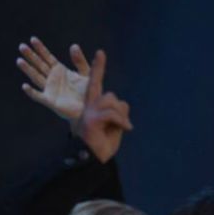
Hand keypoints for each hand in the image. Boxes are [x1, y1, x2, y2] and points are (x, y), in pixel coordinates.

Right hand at [17, 37, 89, 119]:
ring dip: (28, 69)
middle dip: (31, 56)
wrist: (90, 110)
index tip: (33, 39)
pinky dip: (31, 92)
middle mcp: (52, 78)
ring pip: (36, 77)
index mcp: (60, 70)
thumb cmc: (88, 92)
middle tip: (22, 46)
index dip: (40, 48)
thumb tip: (74, 46)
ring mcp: (50, 89)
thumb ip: (80, 61)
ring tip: (19, 60)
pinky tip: (25, 86)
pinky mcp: (50, 101)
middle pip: (39, 65)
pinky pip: (38, 96)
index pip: (47, 57)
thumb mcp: (86, 73)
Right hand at [69, 49, 132, 163]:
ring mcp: (88, 112)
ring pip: (112, 101)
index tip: (100, 53)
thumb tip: (122, 103)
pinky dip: (121, 121)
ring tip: (122, 128)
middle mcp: (88, 106)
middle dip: (120, 110)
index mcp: (92, 106)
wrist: (93, 161)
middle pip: (111, 95)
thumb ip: (118, 112)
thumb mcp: (115, 126)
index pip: (95, 83)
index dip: (98, 68)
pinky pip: (111, 113)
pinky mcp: (91, 120)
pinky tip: (126, 129)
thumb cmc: (103, 145)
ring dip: (121, 116)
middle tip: (122, 126)